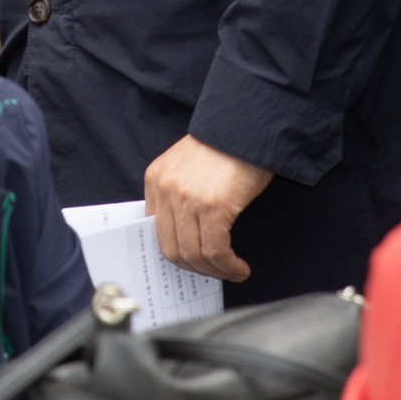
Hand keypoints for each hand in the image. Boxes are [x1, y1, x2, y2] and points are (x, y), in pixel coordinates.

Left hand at [143, 134, 272, 281]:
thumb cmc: (223, 148)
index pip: (155, 231)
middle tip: (214, 272)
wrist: (245, 128)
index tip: (193, 263)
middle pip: (171, 248)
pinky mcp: (213, 208)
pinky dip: (228, 266)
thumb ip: (177, 195)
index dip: (176, 252)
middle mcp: (166, 190)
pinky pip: (215, 251)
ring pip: (193, 254)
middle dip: (195, 268)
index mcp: (155, 179)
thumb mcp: (186, 167)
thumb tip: (184, 236)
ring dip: (214, 271)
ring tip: (232, 272)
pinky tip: (239, 267)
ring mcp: (187, 199)